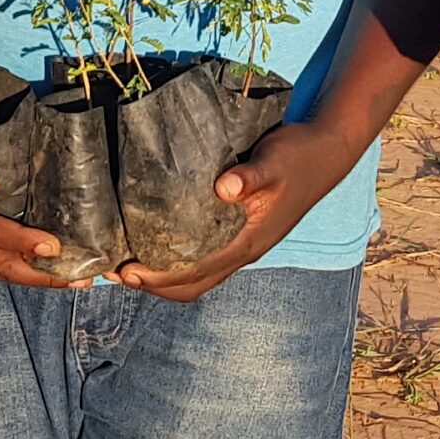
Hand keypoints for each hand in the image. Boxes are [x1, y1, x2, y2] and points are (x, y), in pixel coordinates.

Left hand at [115, 122, 357, 302]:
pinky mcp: (240, 232)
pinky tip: (159, 240)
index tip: (126, 270)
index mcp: (246, 243)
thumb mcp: (273, 162)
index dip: (158, 277)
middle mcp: (242, 252)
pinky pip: (204, 258)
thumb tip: (223, 187)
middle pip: (191, 285)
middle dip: (153, 284)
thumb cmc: (297, 157)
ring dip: (163, 276)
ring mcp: (242, 245)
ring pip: (197, 276)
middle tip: (115, 270)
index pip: (194, 273)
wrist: (324, 153)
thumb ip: (249, 176)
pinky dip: (178, 260)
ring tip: (129, 261)